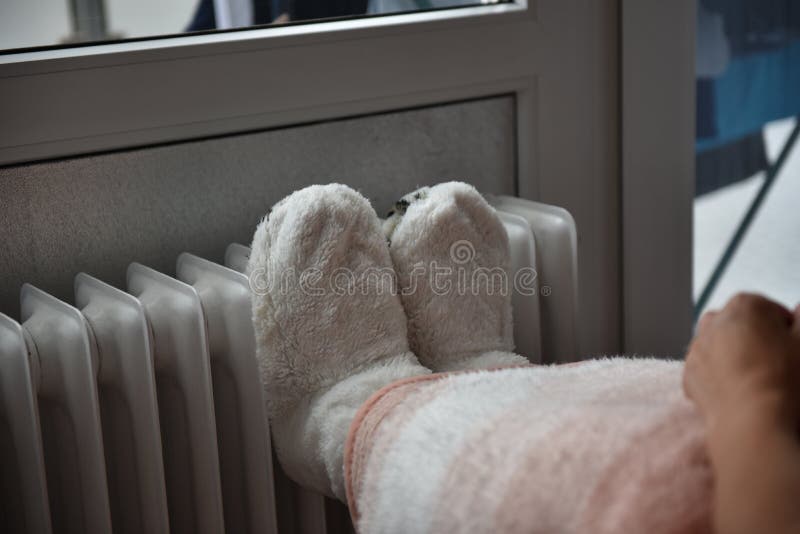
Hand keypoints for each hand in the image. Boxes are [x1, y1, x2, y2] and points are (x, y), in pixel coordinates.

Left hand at [683, 293, 799, 430]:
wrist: (751, 421)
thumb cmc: (784, 379)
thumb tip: (799, 309)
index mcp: (744, 305)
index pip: (771, 310)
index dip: (786, 330)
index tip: (792, 347)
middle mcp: (713, 321)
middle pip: (742, 325)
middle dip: (757, 338)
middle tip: (776, 364)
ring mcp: (697, 347)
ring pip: (722, 345)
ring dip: (736, 355)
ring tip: (758, 378)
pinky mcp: (688, 373)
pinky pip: (708, 368)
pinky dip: (720, 375)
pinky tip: (740, 390)